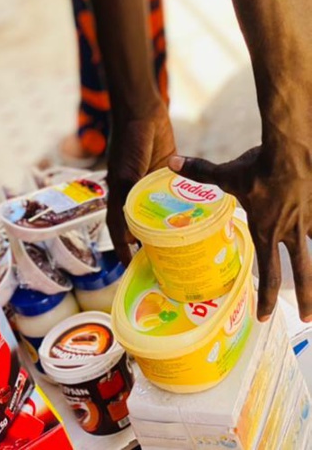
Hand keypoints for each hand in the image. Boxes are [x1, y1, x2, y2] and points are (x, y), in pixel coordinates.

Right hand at [106, 104, 175, 266]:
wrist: (141, 111)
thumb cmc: (127, 141)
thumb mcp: (125, 172)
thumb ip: (128, 198)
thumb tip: (133, 231)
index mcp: (119, 195)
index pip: (119, 229)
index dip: (123, 248)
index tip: (132, 268)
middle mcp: (134, 193)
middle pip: (141, 224)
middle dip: (150, 244)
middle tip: (165, 264)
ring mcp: (151, 183)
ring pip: (161, 212)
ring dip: (170, 228)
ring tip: (184, 248)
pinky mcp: (168, 172)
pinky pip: (176, 195)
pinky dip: (184, 208)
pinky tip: (197, 220)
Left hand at [170, 145, 311, 320]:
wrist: (290, 152)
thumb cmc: (257, 167)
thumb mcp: (227, 174)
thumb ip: (200, 172)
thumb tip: (172, 163)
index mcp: (266, 231)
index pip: (268, 273)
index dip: (266, 297)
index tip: (263, 315)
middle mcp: (290, 231)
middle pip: (301, 273)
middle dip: (305, 298)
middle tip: (305, 319)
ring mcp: (308, 220)